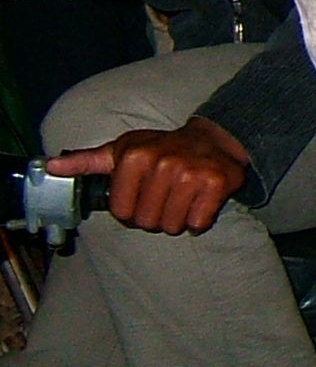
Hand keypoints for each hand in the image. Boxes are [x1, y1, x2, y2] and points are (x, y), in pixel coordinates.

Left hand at [50, 116, 249, 233]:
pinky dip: (198, 221)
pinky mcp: (216, 185)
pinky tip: (198, 203)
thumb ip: (86, 162)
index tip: (142, 196)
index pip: (121, 212)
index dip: (130, 210)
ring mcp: (190, 174)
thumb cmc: (162, 149)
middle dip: (154, 217)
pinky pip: (197, 223)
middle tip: (164, 199)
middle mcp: (162, 163)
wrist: (211, 140)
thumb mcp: (122, 150)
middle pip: (146, 222)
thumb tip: (49, 166)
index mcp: (135, 156)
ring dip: (176, 220)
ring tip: (181, 201)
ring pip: (172, 226)